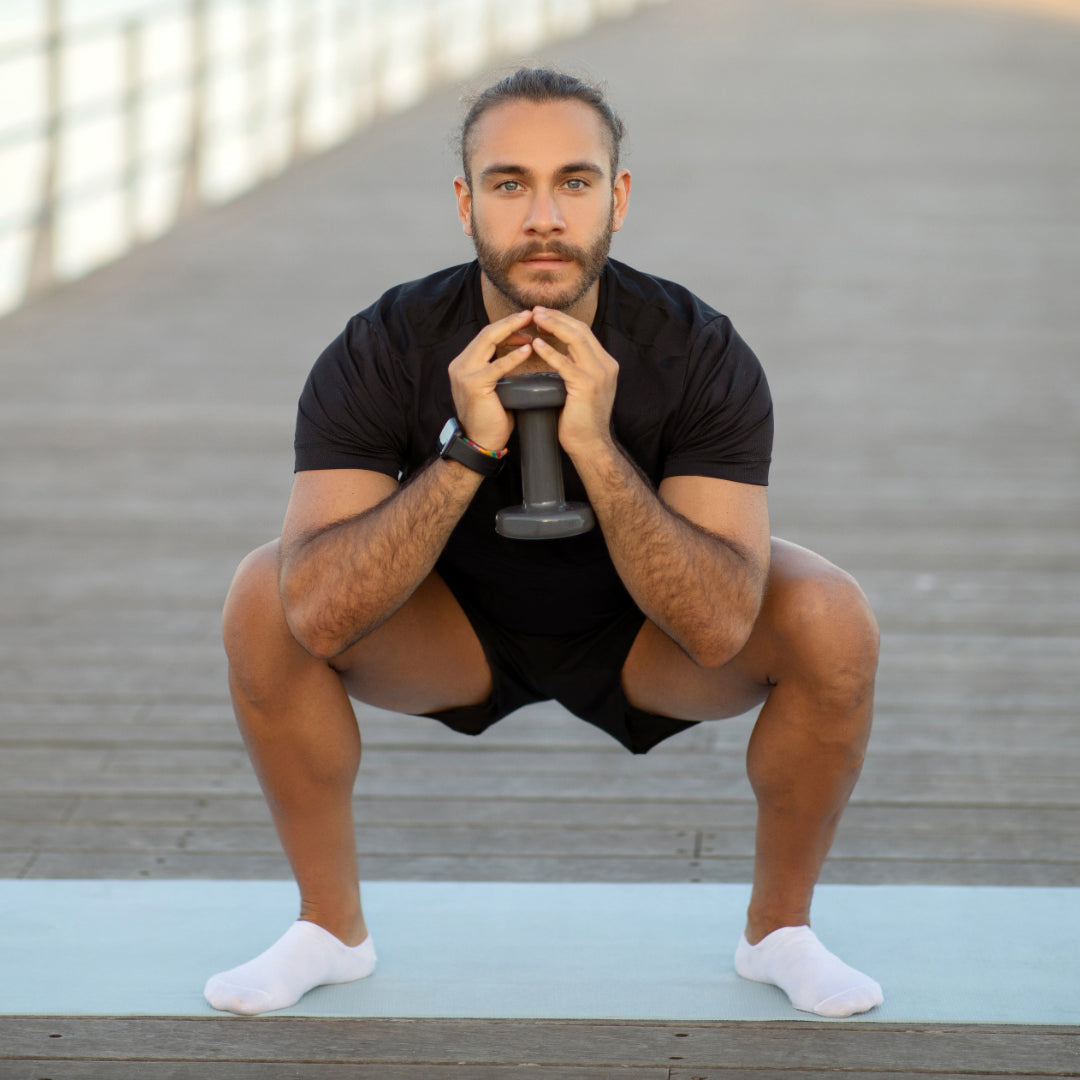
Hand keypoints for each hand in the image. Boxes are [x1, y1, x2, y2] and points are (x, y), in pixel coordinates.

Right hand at [447, 310, 534, 451]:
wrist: (479, 443)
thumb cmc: (490, 418)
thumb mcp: (493, 387)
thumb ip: (498, 369)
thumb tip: (520, 353)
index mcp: (464, 363)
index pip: (486, 336)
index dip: (507, 326)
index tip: (526, 322)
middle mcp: (460, 365)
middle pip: (486, 333)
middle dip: (510, 321)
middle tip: (531, 314)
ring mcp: (464, 373)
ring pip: (488, 341)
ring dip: (512, 330)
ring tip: (531, 323)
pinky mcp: (473, 384)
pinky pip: (496, 366)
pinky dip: (513, 356)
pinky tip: (528, 350)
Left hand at [528, 307, 618, 457]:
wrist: (590, 445)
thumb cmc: (581, 421)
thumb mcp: (583, 388)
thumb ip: (577, 370)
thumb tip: (560, 355)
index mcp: (606, 364)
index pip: (584, 332)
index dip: (563, 321)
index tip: (544, 315)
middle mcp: (606, 365)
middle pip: (581, 330)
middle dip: (557, 317)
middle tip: (536, 310)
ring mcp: (599, 374)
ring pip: (576, 340)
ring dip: (553, 326)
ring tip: (535, 319)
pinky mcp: (586, 385)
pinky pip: (565, 363)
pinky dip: (550, 352)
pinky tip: (536, 344)